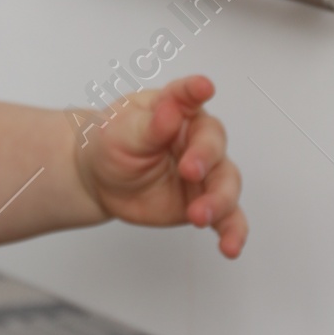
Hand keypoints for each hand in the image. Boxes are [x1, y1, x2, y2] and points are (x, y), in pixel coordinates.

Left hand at [73, 75, 246, 257]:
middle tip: (190, 171)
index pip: (187, 97)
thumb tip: (171, 108)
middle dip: (205, 158)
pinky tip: (230, 246)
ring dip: (218, 201)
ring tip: (199, 216)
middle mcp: (198, 139)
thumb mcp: (121, 131)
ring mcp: (206, 173)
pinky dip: (232, 232)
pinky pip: (226, 218)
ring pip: (226, 184)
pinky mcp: (205, 203)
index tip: (202, 88)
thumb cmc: (113, 144)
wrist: (101, 180)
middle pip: (214, 146)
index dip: (194, 92)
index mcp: (177, 110)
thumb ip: (151, 124)